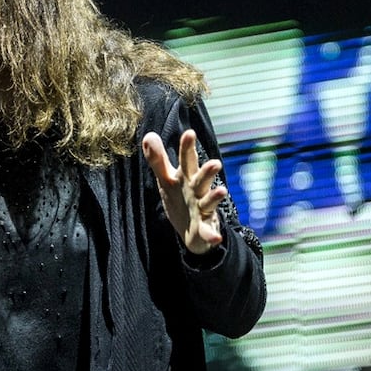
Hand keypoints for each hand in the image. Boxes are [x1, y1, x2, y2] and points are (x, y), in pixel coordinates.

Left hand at [142, 129, 226, 254]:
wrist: (191, 230)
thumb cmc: (180, 197)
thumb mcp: (167, 179)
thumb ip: (158, 160)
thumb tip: (148, 135)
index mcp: (186, 177)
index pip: (186, 160)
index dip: (187, 148)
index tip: (190, 133)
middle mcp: (197, 190)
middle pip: (201, 179)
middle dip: (208, 172)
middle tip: (215, 163)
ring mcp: (202, 208)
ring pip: (209, 201)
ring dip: (215, 197)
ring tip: (222, 191)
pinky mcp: (203, 227)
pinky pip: (208, 231)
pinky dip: (212, 235)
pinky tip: (216, 238)